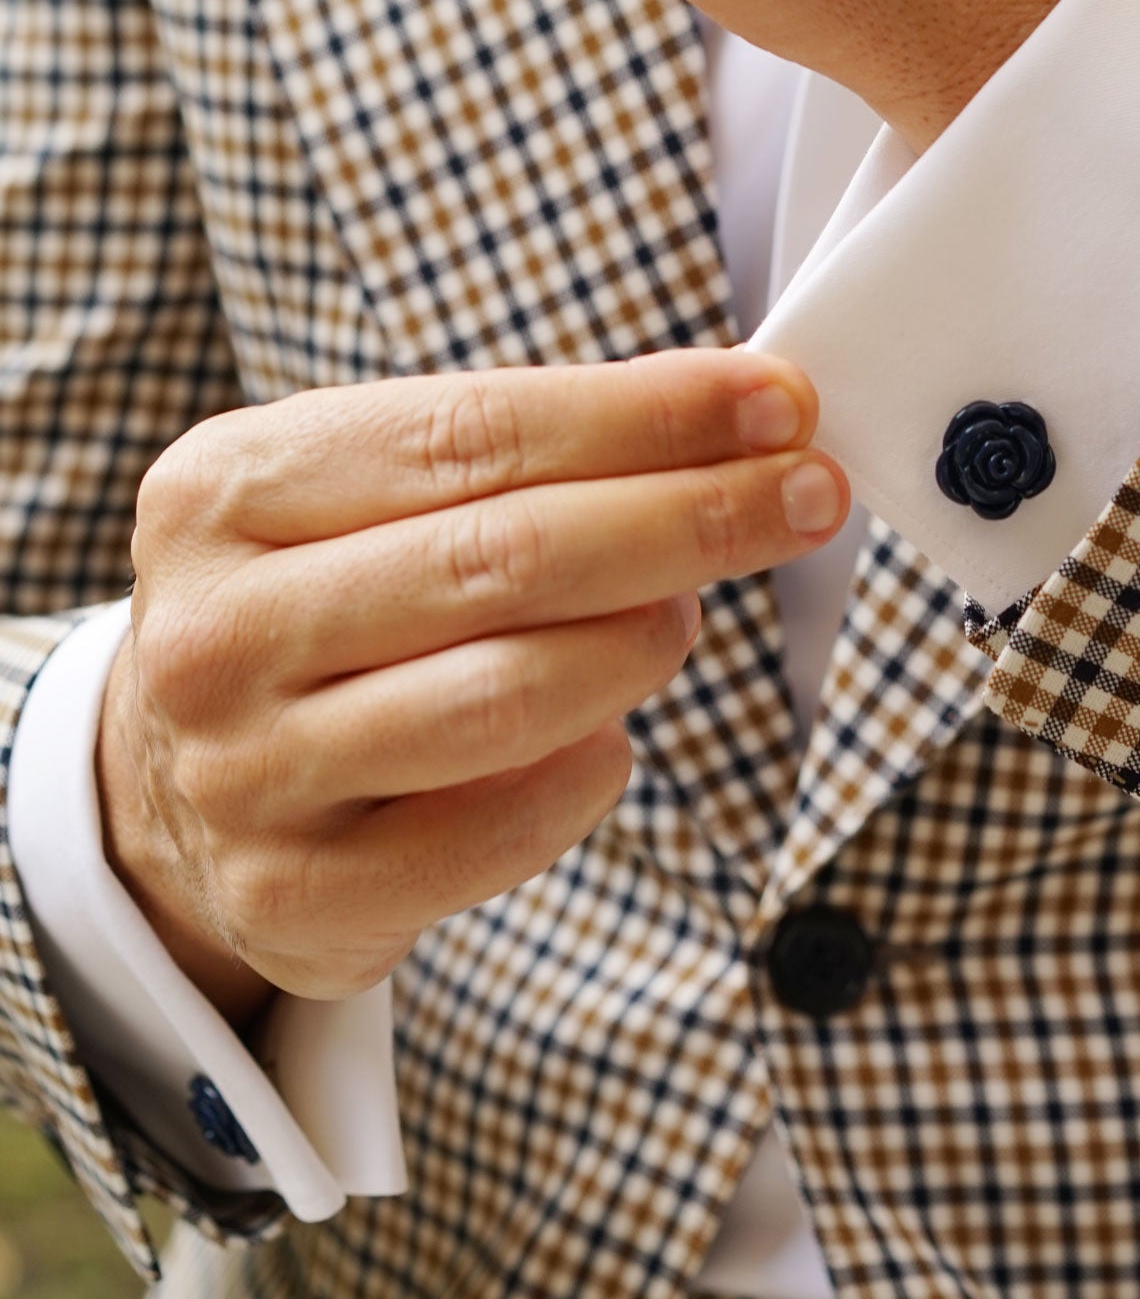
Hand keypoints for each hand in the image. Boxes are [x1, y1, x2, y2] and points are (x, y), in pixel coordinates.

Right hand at [96, 354, 847, 1018]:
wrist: (175, 780)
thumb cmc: (322, 603)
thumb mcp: (365, 492)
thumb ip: (518, 449)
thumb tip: (740, 416)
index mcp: (226, 489)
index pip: (472, 432)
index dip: (643, 417)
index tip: (777, 403)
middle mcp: (216, 630)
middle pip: (503, 559)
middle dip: (686, 518)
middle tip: (804, 496)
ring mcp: (245, 772)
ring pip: (505, 696)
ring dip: (638, 647)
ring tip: (685, 615)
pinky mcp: (295, 895)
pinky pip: (490, 835)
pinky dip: (584, 775)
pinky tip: (611, 740)